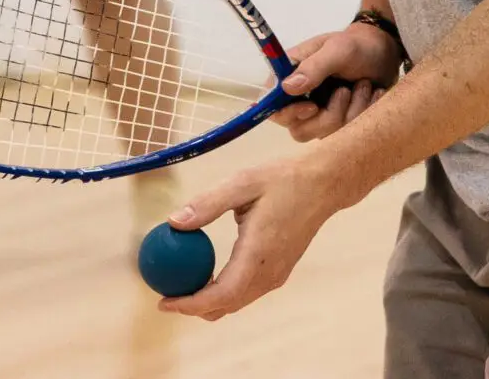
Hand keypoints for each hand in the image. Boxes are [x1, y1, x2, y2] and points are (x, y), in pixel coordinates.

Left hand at [158, 156, 344, 319]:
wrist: (324, 185)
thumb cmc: (283, 179)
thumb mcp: (242, 184)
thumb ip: (208, 204)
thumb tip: (173, 222)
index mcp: (258, 254)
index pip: (221, 295)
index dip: (190, 305)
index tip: (164, 302)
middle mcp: (269, 273)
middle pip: (226, 306)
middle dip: (194, 308)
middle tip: (166, 296)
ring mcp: (277, 275)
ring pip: (237, 302)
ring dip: (209, 301)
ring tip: (182, 286)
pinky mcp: (280, 271)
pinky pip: (246, 292)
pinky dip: (224, 292)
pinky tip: (208, 274)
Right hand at [272, 23, 402, 142]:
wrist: (384, 52)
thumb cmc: (357, 45)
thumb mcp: (338, 50)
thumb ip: (314, 67)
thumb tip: (287, 88)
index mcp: (290, 77)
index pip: (273, 107)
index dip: (289, 113)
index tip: (313, 107)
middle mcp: (299, 99)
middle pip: (299, 129)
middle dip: (330, 115)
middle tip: (346, 90)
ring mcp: (318, 113)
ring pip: (325, 134)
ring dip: (351, 111)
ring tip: (364, 85)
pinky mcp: (337, 122)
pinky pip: (346, 134)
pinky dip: (363, 115)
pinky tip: (372, 94)